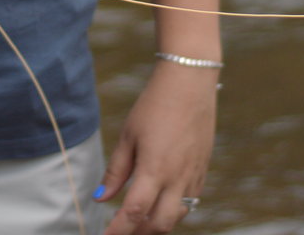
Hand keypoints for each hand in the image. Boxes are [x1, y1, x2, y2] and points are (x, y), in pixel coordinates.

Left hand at [97, 62, 217, 233]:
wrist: (190, 83)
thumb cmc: (155, 106)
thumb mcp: (129, 136)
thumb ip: (116, 170)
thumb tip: (101, 198)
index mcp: (155, 169)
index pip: (134, 213)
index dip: (118, 230)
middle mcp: (178, 178)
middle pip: (159, 224)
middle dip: (139, 234)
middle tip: (121, 231)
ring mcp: (194, 176)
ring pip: (177, 216)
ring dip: (157, 225)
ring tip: (138, 223)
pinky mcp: (203, 170)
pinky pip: (190, 202)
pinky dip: (174, 211)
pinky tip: (161, 205)